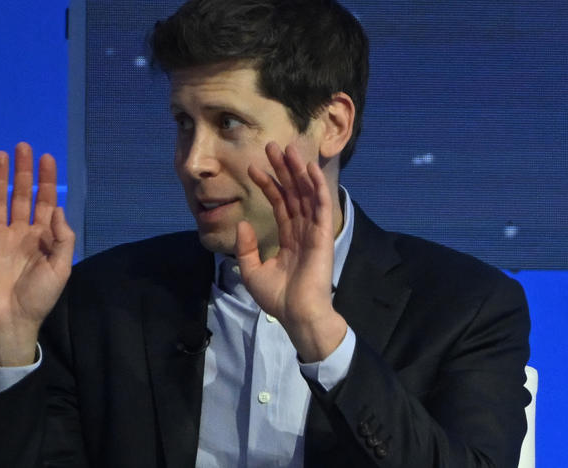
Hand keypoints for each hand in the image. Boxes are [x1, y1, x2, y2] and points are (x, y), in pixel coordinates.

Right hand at [0, 142, 74, 365]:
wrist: (10, 320)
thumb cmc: (39, 296)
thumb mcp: (61, 268)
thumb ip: (63, 238)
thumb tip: (58, 208)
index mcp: (43, 236)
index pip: (46, 201)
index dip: (46, 180)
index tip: (47, 158)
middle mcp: (21, 231)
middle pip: (22, 194)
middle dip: (23, 171)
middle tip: (23, 147)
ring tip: (2, 155)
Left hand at [235, 142, 346, 361]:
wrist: (298, 315)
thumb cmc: (279, 298)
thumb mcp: (253, 272)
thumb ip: (247, 248)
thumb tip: (243, 223)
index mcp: (290, 238)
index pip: (279, 204)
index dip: (268, 185)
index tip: (253, 168)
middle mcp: (303, 231)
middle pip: (293, 193)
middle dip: (283, 170)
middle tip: (272, 146)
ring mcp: (314, 232)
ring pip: (307, 195)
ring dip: (299, 171)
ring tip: (288, 149)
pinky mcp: (324, 236)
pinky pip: (321, 207)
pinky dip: (317, 188)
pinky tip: (310, 170)